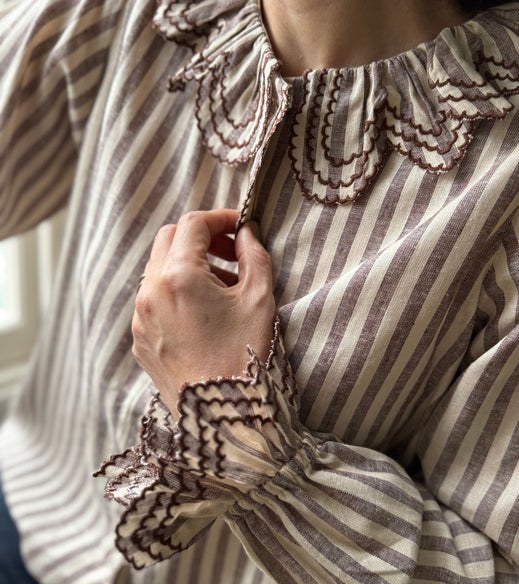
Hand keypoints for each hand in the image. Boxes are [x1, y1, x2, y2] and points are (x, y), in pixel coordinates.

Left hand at [132, 209, 275, 417]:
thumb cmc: (244, 358)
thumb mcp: (259, 300)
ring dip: (188, 264)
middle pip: (169, 240)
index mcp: (178, 277)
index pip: (193, 225)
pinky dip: (176, 291)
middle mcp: (150, 293)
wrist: (222, 419)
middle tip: (232, 253)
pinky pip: (153, 299)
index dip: (220, 218)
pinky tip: (204, 312)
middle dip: (201, 238)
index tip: (242, 227)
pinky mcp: (140, 340)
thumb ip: (254, 256)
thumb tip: (246, 235)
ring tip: (223, 286)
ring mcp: (140, 318)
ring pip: (158, 269)